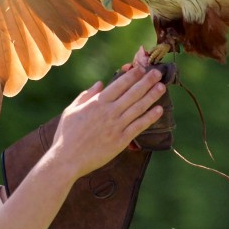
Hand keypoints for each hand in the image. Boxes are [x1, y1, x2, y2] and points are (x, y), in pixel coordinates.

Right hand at [46, 50, 164, 183]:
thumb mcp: (71, 110)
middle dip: (146, 81)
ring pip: (138, 107)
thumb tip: (100, 83)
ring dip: (151, 96)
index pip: (119, 85)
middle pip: (132, 93)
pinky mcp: (121, 140)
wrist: (67, 159)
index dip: (132, 76)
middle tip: (157, 73)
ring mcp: (116, 126)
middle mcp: (109, 112)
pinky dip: (150, 117)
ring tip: (162, 87)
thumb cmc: (66, 135)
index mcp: (97, 103)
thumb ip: (86, 95)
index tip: (141, 68)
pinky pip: (138, 126)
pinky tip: (159, 110)